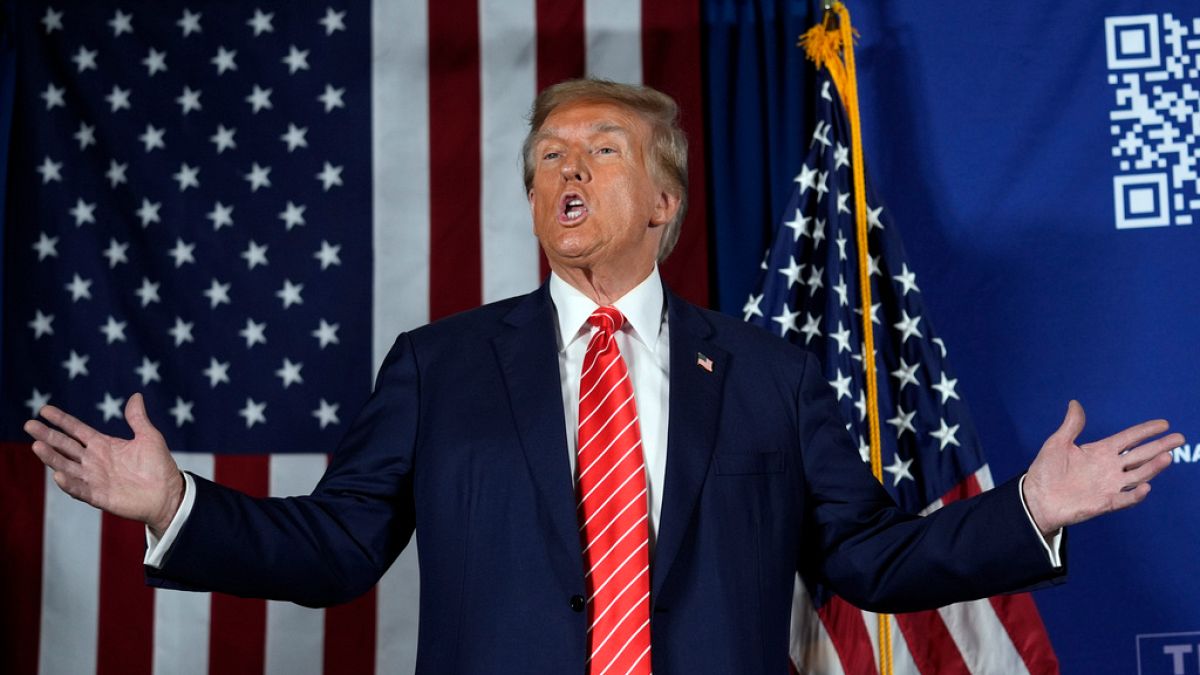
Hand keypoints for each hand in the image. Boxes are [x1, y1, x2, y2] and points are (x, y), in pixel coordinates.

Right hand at [24, 393, 183, 536]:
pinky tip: (58, 475)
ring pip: (67, 466)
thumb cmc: (159, 465)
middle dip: (48, 436)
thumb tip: (136, 395)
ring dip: (52, 458)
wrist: (169, 494)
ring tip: (37, 446)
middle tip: (29, 425)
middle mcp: (94, 461)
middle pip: (65, 446)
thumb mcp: (149, 437)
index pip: (76, 430)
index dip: (62, 420)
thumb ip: (137, 419)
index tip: (44, 410)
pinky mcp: (99, 496)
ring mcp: (95, 479)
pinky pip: (80, 489)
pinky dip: (69, 484)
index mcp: (103, 445)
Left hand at [1023, 400, 1181, 535]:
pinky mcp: (1104, 503)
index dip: (1146, 431)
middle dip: (1160, 446)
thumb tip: (1075, 403)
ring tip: (1167, 457)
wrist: (1036, 497)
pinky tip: (1146, 487)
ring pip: (1138, 475)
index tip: (1164, 424)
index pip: (1129, 438)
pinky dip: (1136, 494)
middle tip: (1179, 438)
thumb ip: (1071, 425)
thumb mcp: (1057, 443)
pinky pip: (1124, 498)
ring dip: (1153, 468)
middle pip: (1140, 455)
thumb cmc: (1046, 471)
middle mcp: (1110, 468)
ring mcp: (1109, 485)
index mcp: (1100, 451)